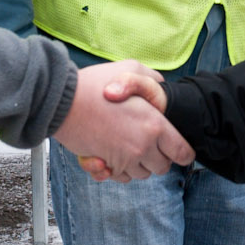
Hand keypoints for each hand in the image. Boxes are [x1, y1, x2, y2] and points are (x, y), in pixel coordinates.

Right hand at [53, 61, 189, 181]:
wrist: (61, 100)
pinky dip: (117, 170)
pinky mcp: (104, 166)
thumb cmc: (95, 84)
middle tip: (147, 142)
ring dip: (137, 164)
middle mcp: (142, 147)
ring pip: (141, 174)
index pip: (183, 153)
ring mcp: (123, 159)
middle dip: (158, 158)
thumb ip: (152, 79)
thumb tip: (162, 87)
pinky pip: (120, 177)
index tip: (177, 149)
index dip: (182, 152)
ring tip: (126, 143)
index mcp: (155, 126)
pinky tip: (110, 153)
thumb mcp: (131, 68)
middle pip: (162, 167)